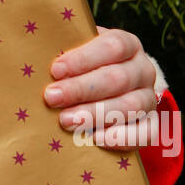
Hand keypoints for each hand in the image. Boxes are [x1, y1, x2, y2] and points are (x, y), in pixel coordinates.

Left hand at [43, 25, 158, 146]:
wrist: (111, 89)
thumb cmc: (84, 68)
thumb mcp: (78, 53)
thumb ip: (65, 53)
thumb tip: (34, 57)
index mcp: (127, 45)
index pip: (112, 46)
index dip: (83, 58)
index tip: (56, 70)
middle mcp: (143, 69)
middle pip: (117, 78)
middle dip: (82, 89)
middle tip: (51, 98)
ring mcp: (149, 98)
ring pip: (131, 106)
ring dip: (96, 114)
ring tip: (66, 121)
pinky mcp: (150, 123)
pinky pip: (144, 133)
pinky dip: (122, 137)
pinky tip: (96, 139)